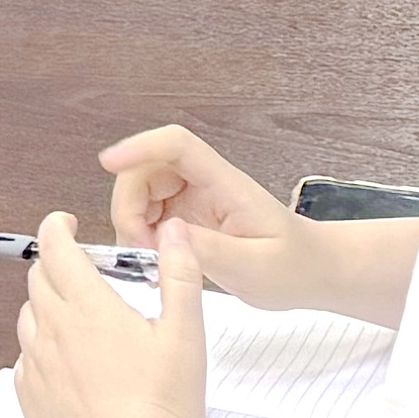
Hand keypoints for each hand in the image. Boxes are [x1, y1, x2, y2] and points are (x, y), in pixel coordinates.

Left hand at [13, 210, 211, 417]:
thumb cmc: (166, 402)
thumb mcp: (186, 332)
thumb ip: (179, 274)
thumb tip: (175, 232)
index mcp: (88, 307)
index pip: (55, 248)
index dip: (56, 228)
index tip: (66, 224)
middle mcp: (53, 330)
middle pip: (38, 279)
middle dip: (56, 264)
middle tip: (83, 271)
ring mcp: (36, 367)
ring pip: (29, 318)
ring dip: (48, 306)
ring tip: (79, 318)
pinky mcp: (30, 400)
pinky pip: (25, 360)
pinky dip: (41, 348)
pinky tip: (68, 362)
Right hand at [98, 122, 307, 295]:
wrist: (311, 272)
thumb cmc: (292, 266)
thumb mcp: (254, 267)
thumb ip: (209, 252)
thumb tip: (162, 238)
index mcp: (225, 183)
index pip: (177, 145)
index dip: (139, 146)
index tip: (107, 162)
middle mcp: (204, 184)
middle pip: (146, 169)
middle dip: (129, 206)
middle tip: (140, 251)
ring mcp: (192, 200)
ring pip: (140, 193)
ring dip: (131, 224)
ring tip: (152, 264)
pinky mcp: (186, 219)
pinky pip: (147, 216)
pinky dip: (140, 238)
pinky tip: (156, 265)